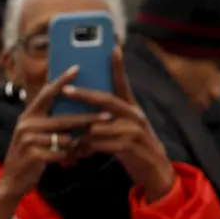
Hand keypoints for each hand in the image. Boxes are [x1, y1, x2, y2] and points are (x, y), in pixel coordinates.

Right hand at [0, 66, 105, 218]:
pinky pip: (60, 153)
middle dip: (88, 118)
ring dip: (74, 144)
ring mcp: (28, 140)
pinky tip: (65, 159)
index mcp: (28, 115)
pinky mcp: (33, 155)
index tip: (77, 68)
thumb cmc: (30, 155)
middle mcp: (26, 124)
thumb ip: (48, 119)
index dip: (62, 81)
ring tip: (80, 148)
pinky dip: (65, 156)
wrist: (12, 181)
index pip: (47, 93)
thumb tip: (74, 105)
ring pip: (64, 138)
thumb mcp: (34, 133)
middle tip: (107, 116)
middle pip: (64, 118)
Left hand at [65, 48, 176, 202]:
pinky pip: (100, 143)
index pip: (123, 84)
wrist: (154, 170)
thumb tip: (85, 118)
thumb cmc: (133, 149)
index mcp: (132, 108)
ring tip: (71, 146)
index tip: (113, 48)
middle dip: (83, 95)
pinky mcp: (130, 145)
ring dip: (81, 137)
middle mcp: (134, 114)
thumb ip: (108, 120)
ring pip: (97, 126)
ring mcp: (134, 129)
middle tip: (65, 90)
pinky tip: (80, 155)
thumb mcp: (123, 130)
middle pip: (105, 100)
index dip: (118, 67)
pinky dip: (86, 149)